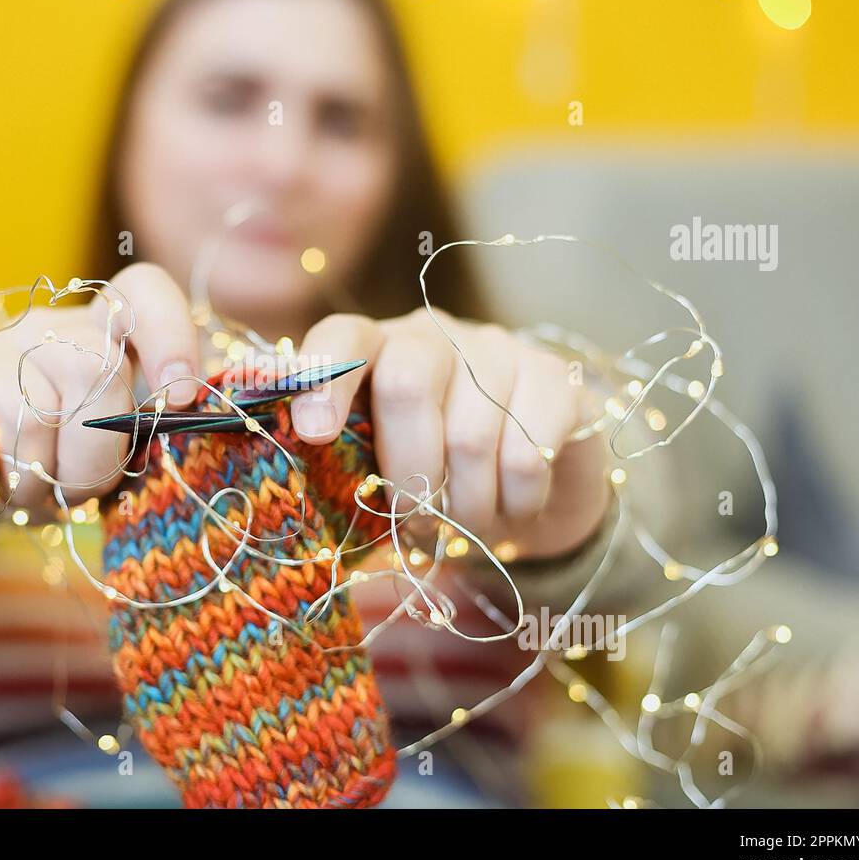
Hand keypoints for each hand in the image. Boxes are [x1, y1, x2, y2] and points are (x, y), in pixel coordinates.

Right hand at [0, 263, 202, 526]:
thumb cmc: (45, 468)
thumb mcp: (109, 458)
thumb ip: (154, 436)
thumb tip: (205, 423)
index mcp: (101, 340)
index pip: (143, 293)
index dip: (171, 335)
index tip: (180, 398)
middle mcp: (44, 333)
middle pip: (94, 370)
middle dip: (93, 458)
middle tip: (72, 491)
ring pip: (29, 413)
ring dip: (30, 480)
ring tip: (20, 491)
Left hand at [289, 309, 608, 559]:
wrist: (529, 491)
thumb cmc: (433, 481)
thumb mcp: (380, 475)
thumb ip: (343, 469)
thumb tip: (301, 498)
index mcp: (376, 350)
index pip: (343, 338)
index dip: (324, 378)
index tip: (313, 432)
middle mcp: (434, 336)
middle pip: (408, 385)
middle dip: (407, 474)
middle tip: (415, 523)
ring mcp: (500, 349)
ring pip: (471, 435)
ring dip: (466, 505)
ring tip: (467, 523)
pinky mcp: (557, 379)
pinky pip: (528, 452)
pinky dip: (517, 500)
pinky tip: (515, 507)